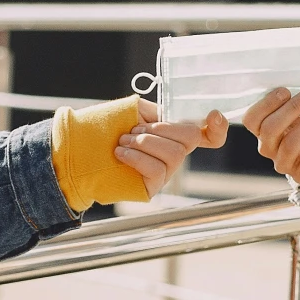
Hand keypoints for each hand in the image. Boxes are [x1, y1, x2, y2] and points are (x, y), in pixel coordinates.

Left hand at [114, 101, 228, 196]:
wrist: (82, 149)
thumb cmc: (108, 129)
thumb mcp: (135, 111)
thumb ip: (157, 111)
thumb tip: (171, 117)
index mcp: (172, 135)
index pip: (207, 135)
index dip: (218, 128)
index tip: (214, 115)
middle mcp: (173, 155)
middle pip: (190, 138)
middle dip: (161, 129)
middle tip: (134, 131)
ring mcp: (165, 173)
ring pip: (174, 154)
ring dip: (145, 142)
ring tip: (123, 142)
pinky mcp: (151, 188)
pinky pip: (156, 170)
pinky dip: (136, 157)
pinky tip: (121, 154)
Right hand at [241, 88, 299, 185]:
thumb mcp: (296, 109)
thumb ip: (290, 100)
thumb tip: (298, 85)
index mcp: (260, 130)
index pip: (251, 120)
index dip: (266, 104)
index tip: (286, 90)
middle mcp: (268, 148)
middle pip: (271, 129)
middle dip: (293, 109)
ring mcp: (284, 164)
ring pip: (291, 144)